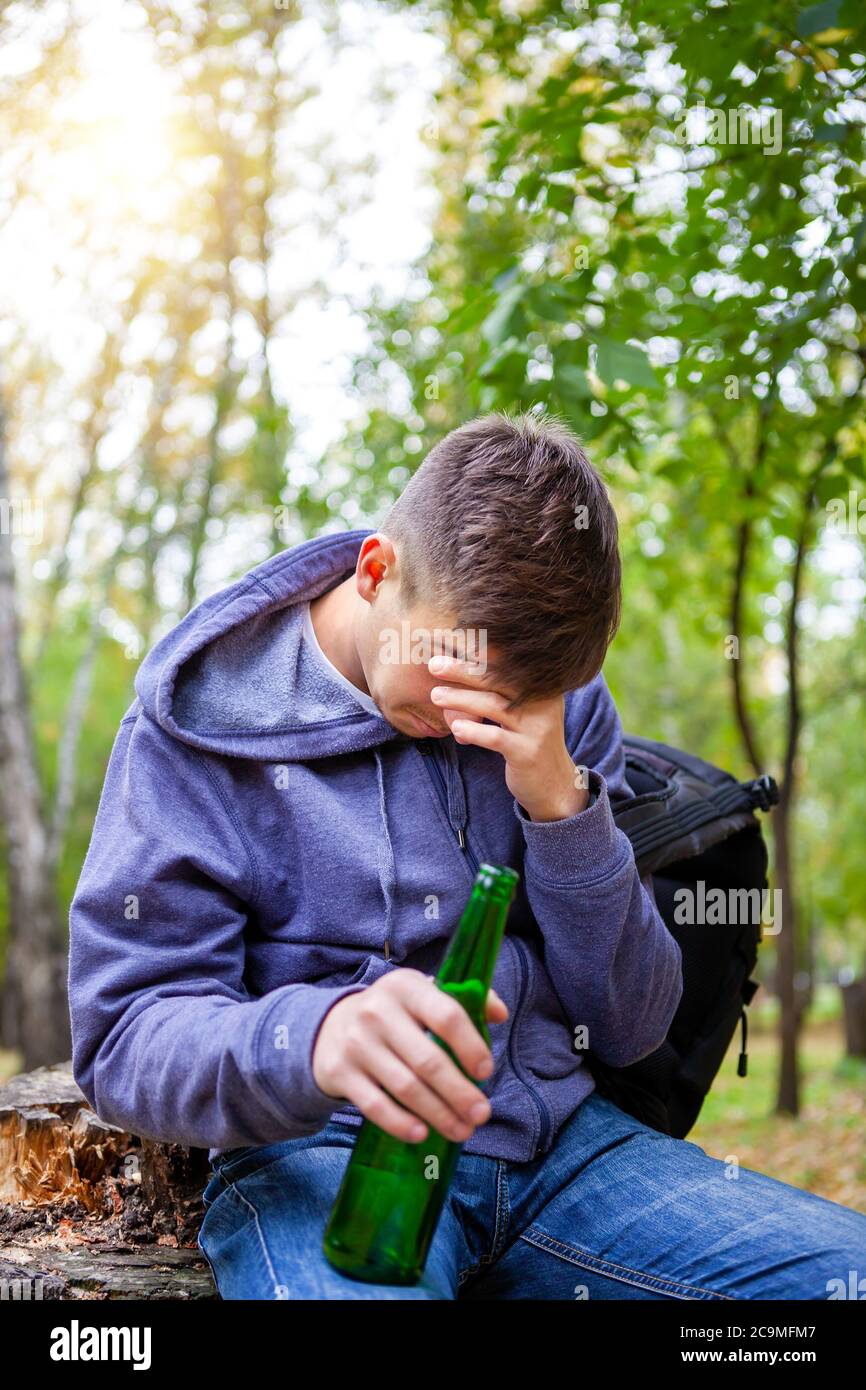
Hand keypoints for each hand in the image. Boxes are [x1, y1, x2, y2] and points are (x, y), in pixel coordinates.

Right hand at [313, 968, 508, 1143]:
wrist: (329, 1027)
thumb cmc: (393, 1014)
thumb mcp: (422, 995)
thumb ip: (464, 999)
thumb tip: (500, 1014)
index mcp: (406, 987)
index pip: (446, 1015)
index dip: (470, 1046)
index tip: (485, 1072)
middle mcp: (378, 1012)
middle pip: (428, 1060)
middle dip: (460, 1092)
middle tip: (482, 1114)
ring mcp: (357, 1043)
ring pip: (406, 1087)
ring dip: (439, 1114)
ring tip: (461, 1130)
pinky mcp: (340, 1072)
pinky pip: (375, 1105)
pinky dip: (401, 1124)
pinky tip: (422, 1134)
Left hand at [427, 655, 589, 821]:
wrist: (553, 783)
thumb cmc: (527, 740)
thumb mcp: (519, 712)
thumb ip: (499, 691)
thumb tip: (459, 665)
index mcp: (541, 686)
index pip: (506, 663)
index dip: (478, 651)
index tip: (449, 643)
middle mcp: (542, 702)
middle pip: (499, 679)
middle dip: (464, 669)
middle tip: (435, 664)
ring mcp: (537, 727)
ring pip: (495, 706)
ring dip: (462, 698)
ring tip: (436, 695)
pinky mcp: (527, 752)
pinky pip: (497, 738)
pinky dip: (474, 731)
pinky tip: (456, 728)